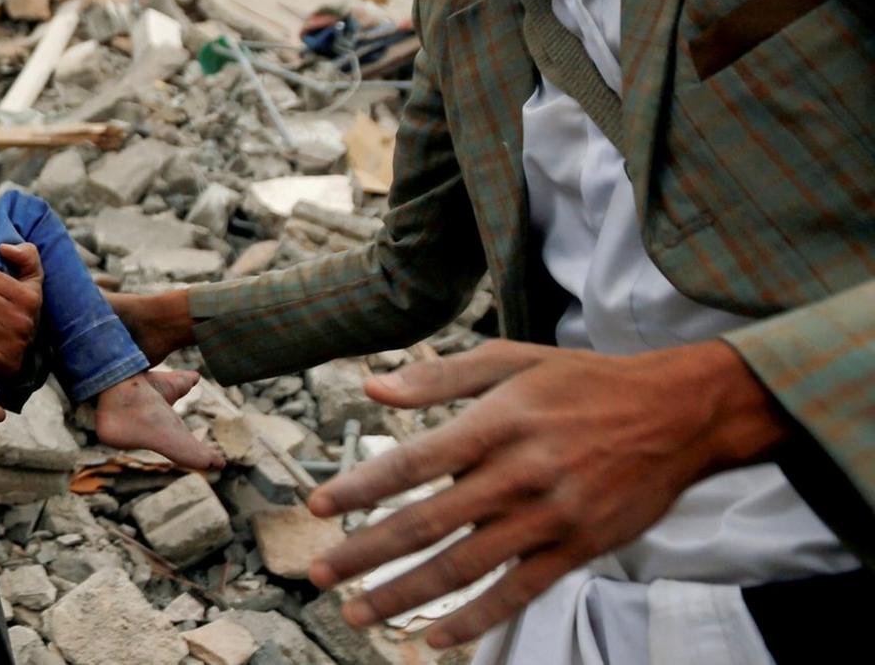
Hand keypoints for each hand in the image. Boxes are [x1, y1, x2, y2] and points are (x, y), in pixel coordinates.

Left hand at [305, 340, 787, 648]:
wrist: (678, 414)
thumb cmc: (584, 383)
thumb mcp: (513, 360)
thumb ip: (440, 377)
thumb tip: (372, 388)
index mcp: (496, 423)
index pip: (412, 462)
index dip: (361, 487)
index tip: (318, 506)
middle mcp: (518, 473)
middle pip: (427, 522)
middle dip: (366, 553)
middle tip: (320, 574)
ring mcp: (549, 517)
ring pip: (463, 566)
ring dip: (404, 595)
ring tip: (359, 612)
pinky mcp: (576, 549)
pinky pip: (516, 593)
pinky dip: (473, 619)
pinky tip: (433, 636)